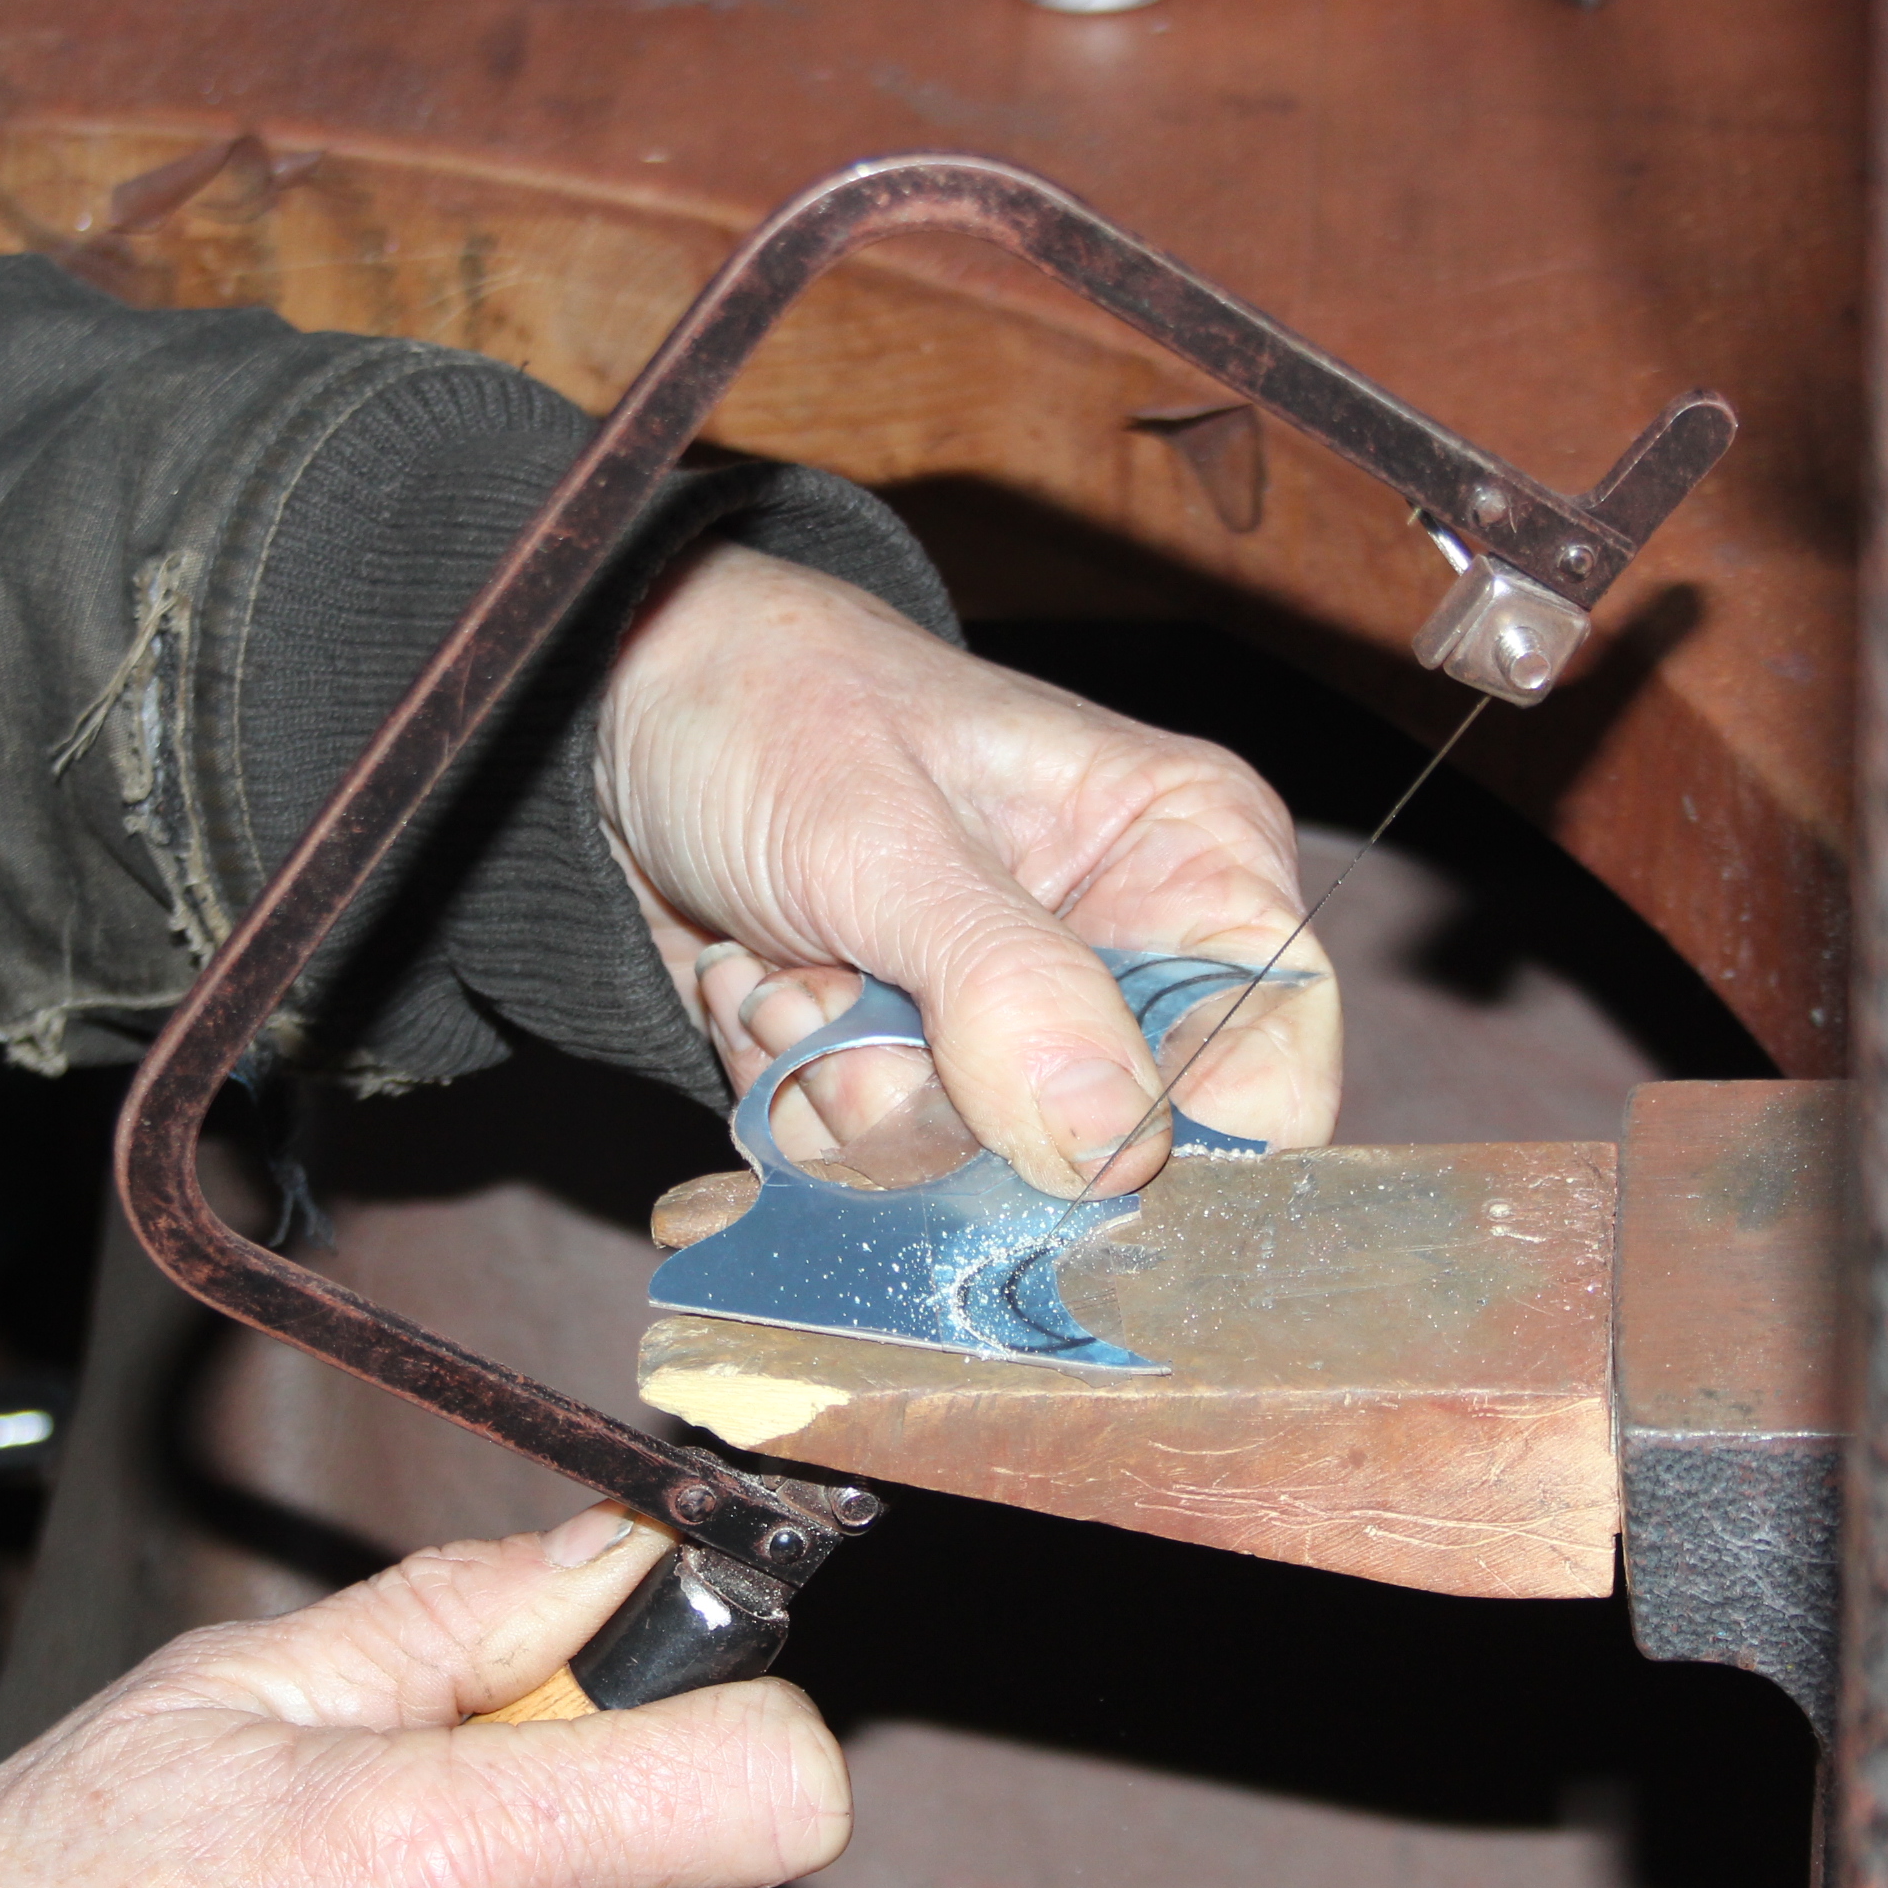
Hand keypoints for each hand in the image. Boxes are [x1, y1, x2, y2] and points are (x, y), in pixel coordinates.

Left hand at [599, 540, 1339, 1195]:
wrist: (615, 714)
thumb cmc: (768, 707)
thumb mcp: (886, 834)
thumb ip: (1004, 987)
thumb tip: (1116, 1149)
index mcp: (1190, 863)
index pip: (1272, 1063)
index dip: (1177, 1138)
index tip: (1047, 1150)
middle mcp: (1122, 961)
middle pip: (1105, 1156)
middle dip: (943, 1104)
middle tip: (844, 990)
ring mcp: (1009, 1036)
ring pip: (971, 1180)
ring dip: (842, 1092)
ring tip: (792, 961)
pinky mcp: (910, 1084)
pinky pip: (872, 1177)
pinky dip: (792, 1099)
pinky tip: (763, 987)